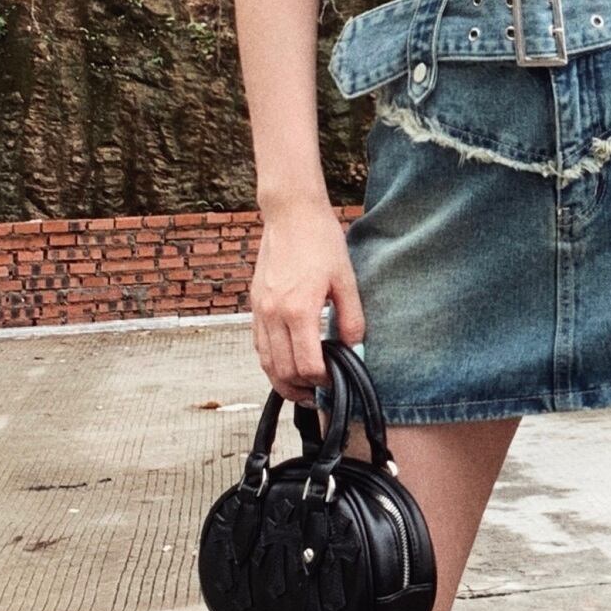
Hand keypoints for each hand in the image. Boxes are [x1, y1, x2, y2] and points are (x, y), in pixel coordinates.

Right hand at [250, 201, 364, 400]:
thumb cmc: (321, 241)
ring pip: (265, 362)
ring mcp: (260, 310)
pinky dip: (271, 362)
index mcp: (298, 310)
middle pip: (282, 370)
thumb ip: (351, 319)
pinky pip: (259, 344)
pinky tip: (287, 364)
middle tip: (319, 396)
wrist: (291, 214)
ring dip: (282, 381)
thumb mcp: (346, 280)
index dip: (322, 382)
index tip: (335, 383)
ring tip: (303, 390)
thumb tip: (354, 349)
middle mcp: (273, 314)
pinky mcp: (255, 304)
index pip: (307, 364)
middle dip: (301, 389)